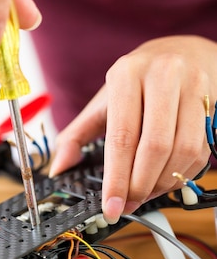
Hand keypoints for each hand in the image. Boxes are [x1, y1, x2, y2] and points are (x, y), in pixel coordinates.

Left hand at [49, 35, 216, 223]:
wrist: (183, 52)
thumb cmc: (136, 83)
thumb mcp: (101, 103)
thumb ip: (76, 136)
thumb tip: (58, 168)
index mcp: (126, 75)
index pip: (122, 136)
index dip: (117, 178)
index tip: (110, 205)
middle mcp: (163, 76)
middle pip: (154, 147)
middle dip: (139, 185)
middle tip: (127, 205)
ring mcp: (193, 87)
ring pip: (182, 151)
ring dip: (161, 183)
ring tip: (143, 194)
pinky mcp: (213, 102)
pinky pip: (200, 150)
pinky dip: (181, 174)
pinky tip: (163, 180)